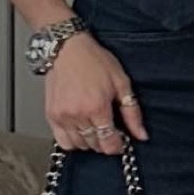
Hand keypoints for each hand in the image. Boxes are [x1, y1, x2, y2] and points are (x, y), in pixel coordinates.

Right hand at [46, 33, 146, 151]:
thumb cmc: (94, 61)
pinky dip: (73, 141)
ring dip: (90, 142)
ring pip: (79, 145)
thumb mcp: (121, 82)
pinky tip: (80, 131)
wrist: (67, 49)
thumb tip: (141, 135)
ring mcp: (62, 117)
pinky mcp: (51, 115)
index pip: (109, 144)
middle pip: (95, 145)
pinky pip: (62, 141)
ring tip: (95, 128)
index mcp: (97, 107)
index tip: (121, 141)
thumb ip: (132, 113)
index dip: (118, 146)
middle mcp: (78, 115)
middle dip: (105, 142)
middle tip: (109, 130)